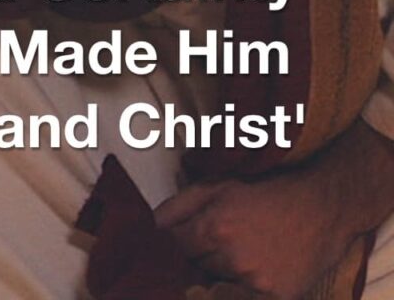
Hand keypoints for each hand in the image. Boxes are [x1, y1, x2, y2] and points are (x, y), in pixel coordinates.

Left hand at [155, 171, 346, 298]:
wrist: (321, 207)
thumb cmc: (268, 192)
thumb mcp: (220, 185)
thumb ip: (180, 204)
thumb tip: (153, 225)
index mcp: (214, 225)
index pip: (174, 245)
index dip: (178, 240)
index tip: (187, 236)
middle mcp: (231, 256)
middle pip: (194, 267)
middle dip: (200, 255)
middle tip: (222, 239)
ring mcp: (253, 281)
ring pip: (215, 284)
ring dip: (220, 272)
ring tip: (242, 251)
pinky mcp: (273, 298)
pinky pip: (238, 298)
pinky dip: (237, 289)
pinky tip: (250, 271)